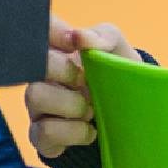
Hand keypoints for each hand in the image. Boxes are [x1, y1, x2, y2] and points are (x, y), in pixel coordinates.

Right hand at [26, 15, 144, 159]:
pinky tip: (90, 131)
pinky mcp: (42, 137)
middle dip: (67, 72)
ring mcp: (39, 108)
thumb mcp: (119, 52)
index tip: (74, 42)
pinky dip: (73, 132)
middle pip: (35, 66)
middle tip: (88, 82)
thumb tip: (78, 36)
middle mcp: (42, 77)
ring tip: (91, 110)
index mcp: (59, 50)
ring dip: (71, 104)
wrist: (132, 119)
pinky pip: (44, 132)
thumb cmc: (119, 77)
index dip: (52, 31)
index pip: (39, 30)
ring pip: (36, 97)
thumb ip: (103, 36)